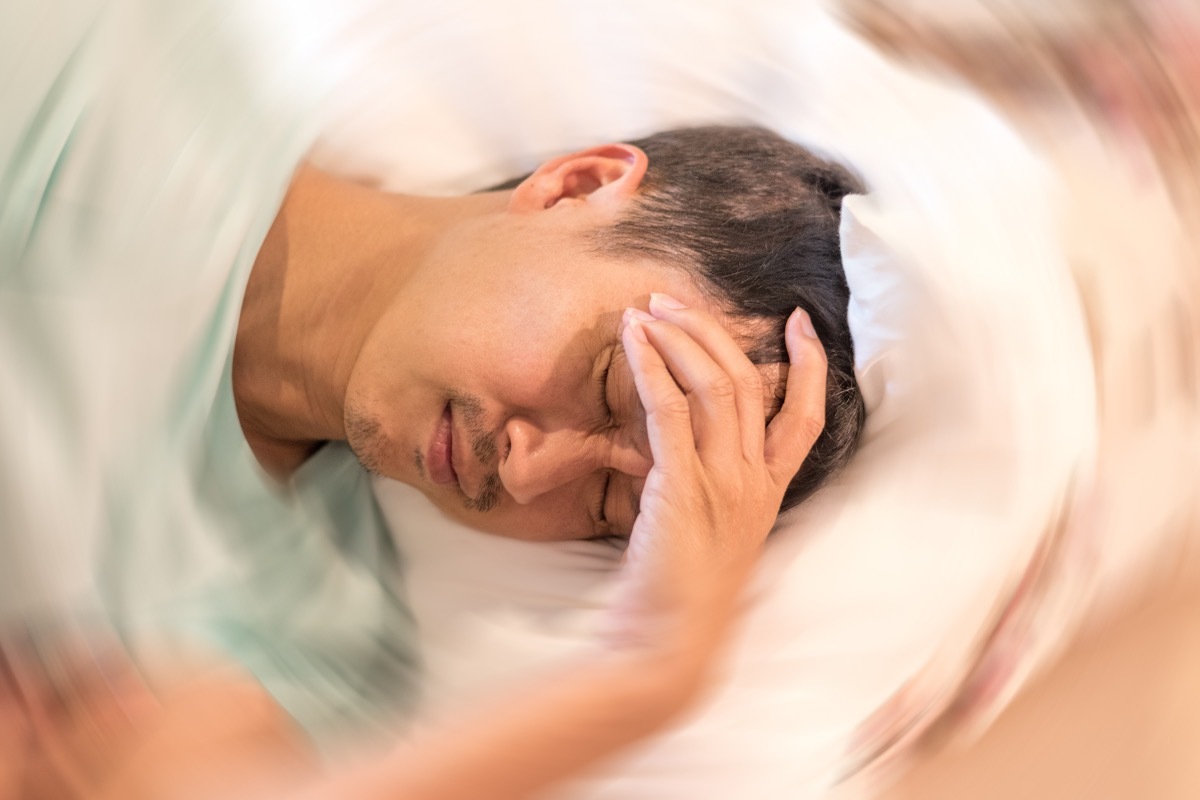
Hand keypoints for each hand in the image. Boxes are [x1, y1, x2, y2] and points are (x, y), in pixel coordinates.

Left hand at [605, 295, 826, 685]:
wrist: (666, 645)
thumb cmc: (679, 595)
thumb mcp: (709, 531)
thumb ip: (708, 485)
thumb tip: (677, 442)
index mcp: (767, 493)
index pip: (804, 418)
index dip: (808, 365)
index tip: (798, 321)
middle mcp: (753, 482)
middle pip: (749, 383)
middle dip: (713, 330)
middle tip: (673, 300)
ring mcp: (722, 483)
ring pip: (715, 386)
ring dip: (681, 337)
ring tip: (649, 309)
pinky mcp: (682, 486)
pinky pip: (671, 409)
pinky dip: (653, 366)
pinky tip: (633, 340)